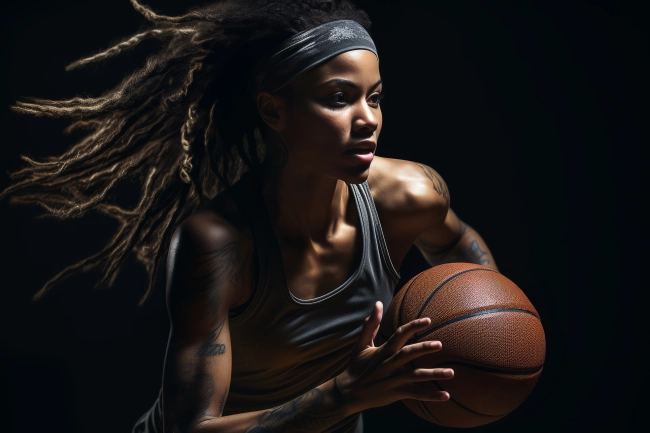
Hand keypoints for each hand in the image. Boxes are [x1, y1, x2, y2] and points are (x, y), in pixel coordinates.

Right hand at [335, 301, 453, 413]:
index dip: (413, 327)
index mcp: (383, 350)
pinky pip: (416, 395)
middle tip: (439, 344)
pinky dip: (431, 396)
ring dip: (433, 374)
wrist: (348, 393)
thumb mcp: (361, 344)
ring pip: (416, 377)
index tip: (428, 320)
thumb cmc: (356, 366)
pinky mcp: (396, 393)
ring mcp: (393, 380)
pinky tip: (446, 396)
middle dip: (423, 348)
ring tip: (451, 372)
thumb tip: (378, 303)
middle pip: (408, 354)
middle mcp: (389, 364)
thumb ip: (371, 324)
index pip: (399, 335)